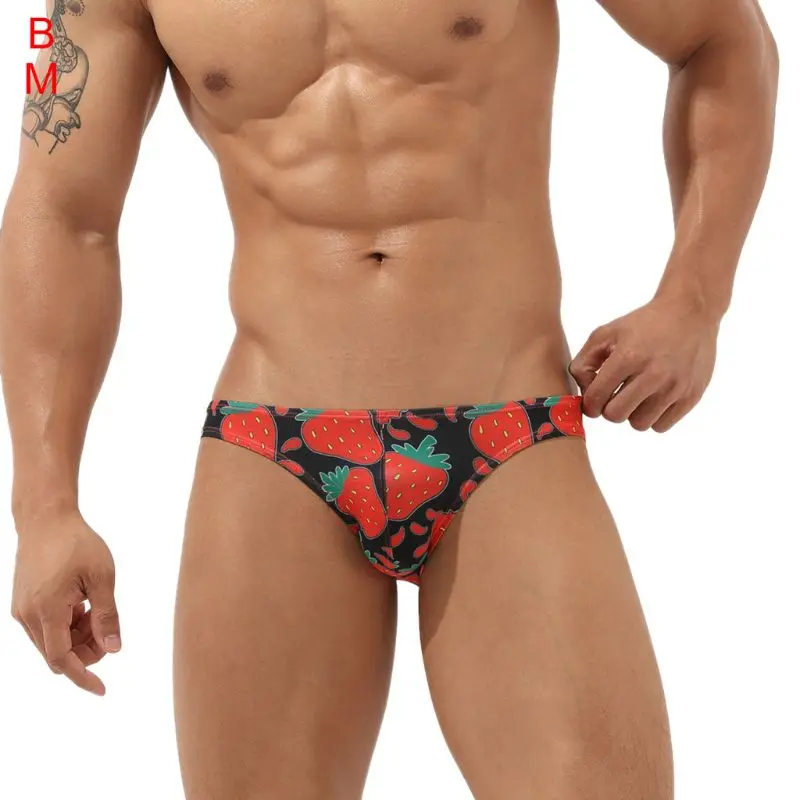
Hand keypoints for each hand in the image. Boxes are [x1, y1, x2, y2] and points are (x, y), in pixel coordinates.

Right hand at [11, 510, 120, 695]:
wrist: (46, 519)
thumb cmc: (77, 543)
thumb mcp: (102, 578)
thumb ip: (107, 616)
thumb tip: (114, 650)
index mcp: (47, 611)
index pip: (62, 660)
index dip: (83, 677)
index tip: (102, 689)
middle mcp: (28, 615)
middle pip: (58, 654)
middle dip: (86, 652)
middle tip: (109, 632)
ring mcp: (22, 609)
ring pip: (52, 642)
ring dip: (77, 638)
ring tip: (97, 611)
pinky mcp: (23, 602)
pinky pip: (45, 628)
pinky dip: (67, 626)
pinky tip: (83, 606)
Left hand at [569, 297, 718, 432]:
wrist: (690, 312)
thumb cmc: (643, 324)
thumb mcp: (605, 333)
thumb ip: (583, 363)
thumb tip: (584, 393)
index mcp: (628, 357)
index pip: (596, 399)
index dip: (589, 403)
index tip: (594, 398)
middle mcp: (653, 374)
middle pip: (615, 416)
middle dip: (610, 408)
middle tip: (616, 395)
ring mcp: (675, 387)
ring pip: (639, 424)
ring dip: (633, 413)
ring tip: (637, 395)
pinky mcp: (691, 396)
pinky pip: (661, 426)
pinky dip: (654, 417)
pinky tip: (654, 398)